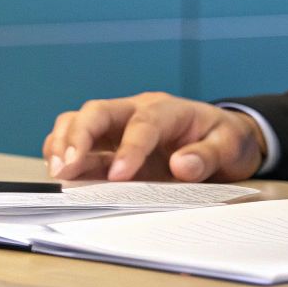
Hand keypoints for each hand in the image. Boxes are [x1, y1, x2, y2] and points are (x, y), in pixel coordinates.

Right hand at [43, 92, 267, 182]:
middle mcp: (134, 109)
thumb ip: (207, 156)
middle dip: (77, 138)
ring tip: (57, 171)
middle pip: (96, 112)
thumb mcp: (230, 147)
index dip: (127, 149)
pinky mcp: (107, 141)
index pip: (141, 124)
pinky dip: (62, 152)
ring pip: (78, 120)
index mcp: (167, 109)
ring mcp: (117, 124)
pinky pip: (75, 138)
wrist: (220, 137)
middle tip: (66, 168)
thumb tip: (182, 165)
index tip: (118, 176)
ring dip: (62, 143)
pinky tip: (60, 172)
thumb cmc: (223, 140)